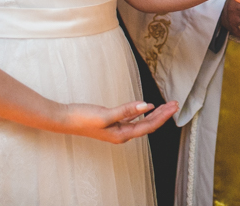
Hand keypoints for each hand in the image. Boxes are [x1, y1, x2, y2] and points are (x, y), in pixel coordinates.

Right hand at [61, 100, 177, 143]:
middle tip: (175, 104)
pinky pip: (132, 119)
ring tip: (167, 105)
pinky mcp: (112, 123)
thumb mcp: (105, 114)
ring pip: (142, 121)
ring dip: (155, 113)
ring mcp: (117, 129)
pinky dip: (142, 112)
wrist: (64, 119)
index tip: (173, 107)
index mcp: (122, 134)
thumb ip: (126, 111)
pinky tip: (146, 108)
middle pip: (148, 125)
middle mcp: (121, 134)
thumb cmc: (82, 118)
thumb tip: (145, 106)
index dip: (163, 116)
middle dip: (163, 114)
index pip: (148, 125)